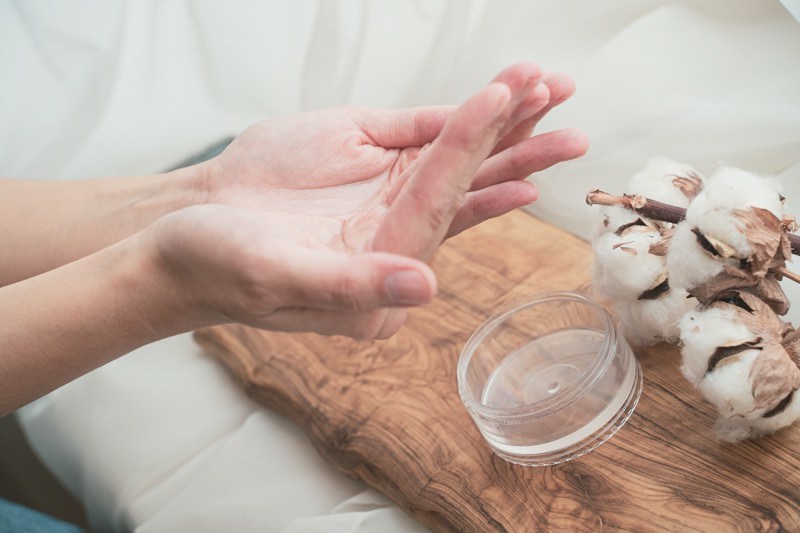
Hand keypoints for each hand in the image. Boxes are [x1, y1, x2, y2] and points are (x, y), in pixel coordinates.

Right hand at [167, 63, 586, 337]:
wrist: (183, 239)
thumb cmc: (217, 265)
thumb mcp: (277, 277)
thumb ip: (350, 285)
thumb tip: (423, 287)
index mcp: (379, 279)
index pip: (434, 208)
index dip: (465, 154)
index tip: (497, 101)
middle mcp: (395, 246)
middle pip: (465, 193)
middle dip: (516, 149)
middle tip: (568, 117)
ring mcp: (386, 211)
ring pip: (455, 168)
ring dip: (499, 129)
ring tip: (544, 91)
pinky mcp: (372, 181)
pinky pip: (426, 149)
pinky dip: (460, 124)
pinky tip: (496, 108)